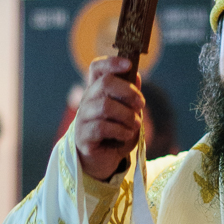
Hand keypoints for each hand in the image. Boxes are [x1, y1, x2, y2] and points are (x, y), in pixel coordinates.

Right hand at [75, 57, 144, 180]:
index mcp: (97, 91)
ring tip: (135, 124)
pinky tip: (126, 135)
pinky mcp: (83, 136)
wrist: (104, 161)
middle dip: (128, 91)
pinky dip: (120, 131)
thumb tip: (137, 77)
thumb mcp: (128, 114)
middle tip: (141, 104)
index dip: (111, 62)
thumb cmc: (116, 134)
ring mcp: (83, 118)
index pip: (97, 68)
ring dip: (127, 115)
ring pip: (106, 106)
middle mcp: (87, 101)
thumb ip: (131, 97)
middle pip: (105, 83)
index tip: (129, 65)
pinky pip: (102, 127)